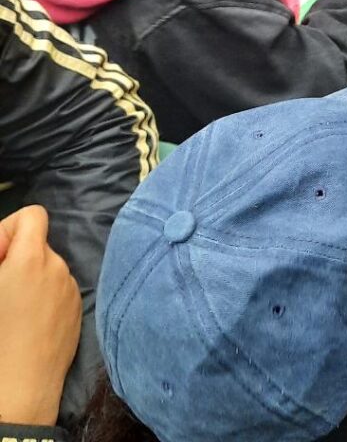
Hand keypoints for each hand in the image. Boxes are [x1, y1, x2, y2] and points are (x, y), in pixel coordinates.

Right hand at [0, 206, 81, 425]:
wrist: (19, 391)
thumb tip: (3, 256)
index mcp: (31, 259)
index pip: (33, 215)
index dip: (9, 229)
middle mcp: (58, 268)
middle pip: (38, 245)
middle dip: (16, 259)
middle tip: (0, 288)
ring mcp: (72, 290)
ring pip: (48, 270)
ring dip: (30, 280)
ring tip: (11, 313)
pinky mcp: (78, 312)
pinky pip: (59, 291)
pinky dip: (45, 298)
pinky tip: (29, 326)